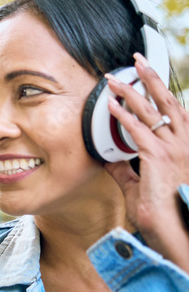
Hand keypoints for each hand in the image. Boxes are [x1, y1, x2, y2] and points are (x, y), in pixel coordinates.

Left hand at [104, 53, 188, 269]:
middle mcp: (184, 144)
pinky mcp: (159, 159)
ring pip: (153, 111)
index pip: (174, 112)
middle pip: (168, 102)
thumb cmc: (164, 213)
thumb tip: (110, 158)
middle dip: (151, 78)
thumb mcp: (142, 186)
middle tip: (136, 59)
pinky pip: (138, 131)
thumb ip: (127, 169)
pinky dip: (124, 116)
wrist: (176, 233)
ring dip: (132, 91)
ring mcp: (174, 150)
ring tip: (113, 77)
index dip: (161, 92)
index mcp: (185, 147)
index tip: (146, 75)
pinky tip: (110, 105)